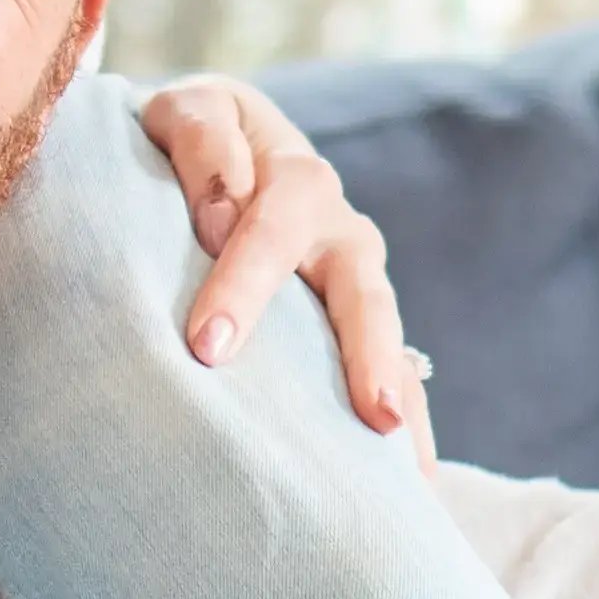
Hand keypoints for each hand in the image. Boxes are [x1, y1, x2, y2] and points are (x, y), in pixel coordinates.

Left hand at [139, 76, 429, 457]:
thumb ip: (200, 142)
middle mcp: (336, 228)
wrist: (210, 141)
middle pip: (359, 289)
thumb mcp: (185, 111)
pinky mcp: (354, 321)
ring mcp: (352, 277)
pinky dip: (408, 423)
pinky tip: (414, 486)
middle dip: (361, 353)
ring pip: (388, 333)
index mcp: (292, 174)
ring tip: (406, 457)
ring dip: (397, 391)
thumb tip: (221, 214)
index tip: (208, 346)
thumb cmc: (187, 137)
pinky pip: (395, 370)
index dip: (245, 280)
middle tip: (369, 415)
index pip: (273, 222)